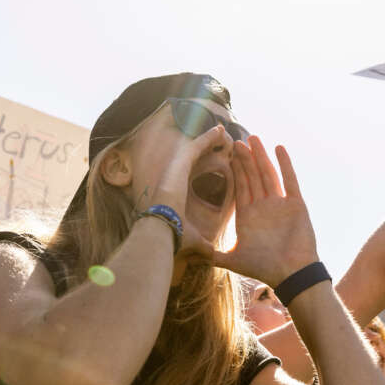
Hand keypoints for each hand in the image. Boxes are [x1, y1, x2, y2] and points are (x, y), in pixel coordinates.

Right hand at [148, 123, 232, 258]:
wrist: (162, 231)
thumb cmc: (174, 237)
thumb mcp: (194, 239)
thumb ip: (203, 243)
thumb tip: (210, 254)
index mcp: (178, 192)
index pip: (193, 175)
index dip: (204, 166)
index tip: (215, 161)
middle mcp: (175, 177)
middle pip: (194, 157)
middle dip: (206, 147)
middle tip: (221, 139)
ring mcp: (175, 169)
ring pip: (195, 148)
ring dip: (209, 139)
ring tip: (223, 130)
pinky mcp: (179, 164)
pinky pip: (197, 146)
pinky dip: (208, 138)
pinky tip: (220, 131)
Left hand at [213, 136, 317, 284]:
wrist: (290, 275)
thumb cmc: (265, 268)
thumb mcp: (234, 260)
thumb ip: (215, 255)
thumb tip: (195, 256)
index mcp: (249, 215)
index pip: (240, 186)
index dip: (234, 170)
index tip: (228, 153)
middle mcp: (264, 206)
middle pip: (252, 176)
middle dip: (245, 158)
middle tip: (237, 140)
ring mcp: (280, 204)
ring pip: (268, 174)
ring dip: (261, 156)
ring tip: (253, 138)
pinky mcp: (296, 204)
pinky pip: (289, 180)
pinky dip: (285, 164)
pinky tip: (278, 148)